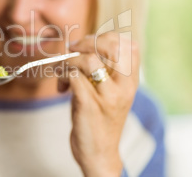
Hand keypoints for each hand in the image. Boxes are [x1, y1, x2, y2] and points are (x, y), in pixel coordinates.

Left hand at [60, 32, 139, 176]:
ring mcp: (107, 96)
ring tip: (62, 73)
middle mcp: (123, 87)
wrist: (99, 153)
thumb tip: (86, 44)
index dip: (106, 37)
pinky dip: (61, 75)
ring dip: (68, 61)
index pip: (128, 46)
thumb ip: (104, 70)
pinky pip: (72, 76)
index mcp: (130, 82)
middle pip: (111, 47)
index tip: (88, 43)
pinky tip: (60, 87)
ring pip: (88, 60)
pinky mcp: (89, 105)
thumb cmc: (100, 119)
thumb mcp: (109, 93)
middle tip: (72, 49)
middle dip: (86, 42)